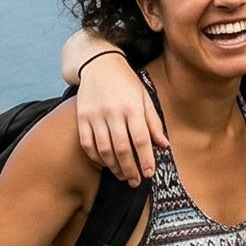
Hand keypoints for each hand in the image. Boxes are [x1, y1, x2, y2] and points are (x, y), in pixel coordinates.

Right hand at [67, 33, 165, 185]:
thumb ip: (153, 122)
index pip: (140, 139)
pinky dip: (96, 157)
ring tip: (122, 176)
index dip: (145, 159)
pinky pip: (87, 143)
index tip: (149, 173)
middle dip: (130, 169)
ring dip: (114, 167)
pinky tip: (105, 164)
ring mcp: (95, 114)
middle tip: (136, 181)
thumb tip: (164, 145)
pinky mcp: (81, 116)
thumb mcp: (144, 97)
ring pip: (104, 149)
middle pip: (122, 148)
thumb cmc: (126, 82)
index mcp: (132, 106)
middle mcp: (113, 111)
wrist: (99, 63)